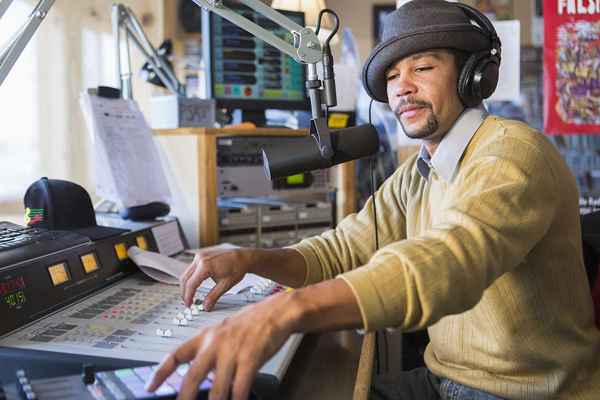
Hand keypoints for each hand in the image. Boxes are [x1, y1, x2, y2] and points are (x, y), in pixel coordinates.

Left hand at [146, 292, 297, 399]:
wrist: (276, 313)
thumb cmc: (250, 325)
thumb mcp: (223, 333)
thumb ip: (209, 352)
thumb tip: (199, 378)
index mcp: (205, 336)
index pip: (176, 354)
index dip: (160, 372)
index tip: (149, 387)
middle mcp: (215, 343)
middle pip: (193, 375)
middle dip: (185, 397)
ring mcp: (233, 351)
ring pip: (218, 387)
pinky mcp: (250, 358)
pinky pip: (240, 386)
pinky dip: (237, 399)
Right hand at [180, 246, 251, 308]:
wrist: (244, 257)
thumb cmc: (237, 268)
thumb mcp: (226, 285)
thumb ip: (213, 297)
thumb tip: (206, 307)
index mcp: (205, 265)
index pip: (191, 284)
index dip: (188, 296)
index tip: (189, 305)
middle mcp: (200, 258)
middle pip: (185, 278)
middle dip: (185, 292)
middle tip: (188, 302)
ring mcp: (200, 255)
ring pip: (186, 273)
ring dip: (187, 285)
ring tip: (191, 296)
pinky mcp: (201, 255)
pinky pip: (191, 268)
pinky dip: (191, 278)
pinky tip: (195, 285)